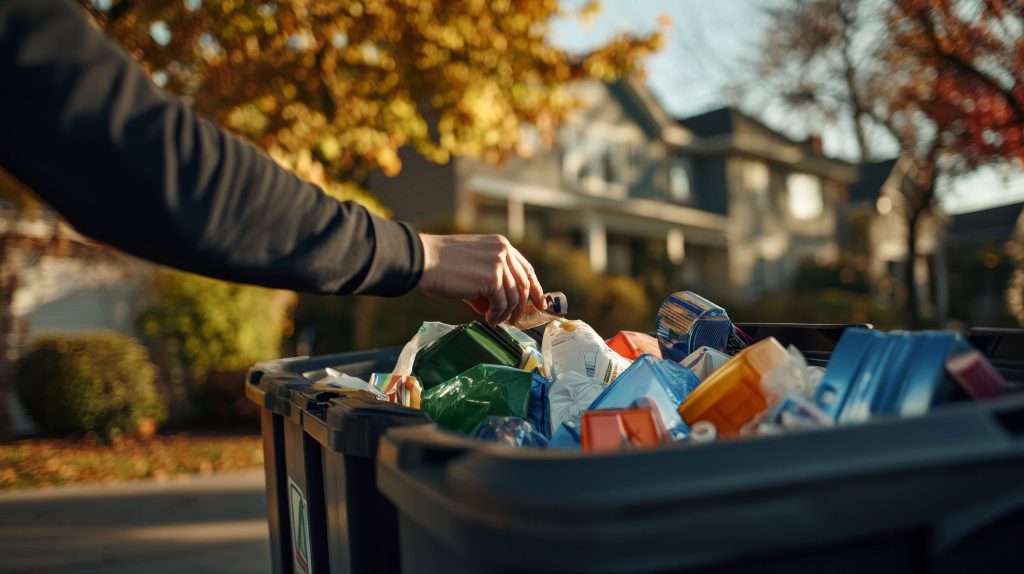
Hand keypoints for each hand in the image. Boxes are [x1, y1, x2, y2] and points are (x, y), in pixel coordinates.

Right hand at [416, 233, 544, 324]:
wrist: (422, 260)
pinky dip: (497, 315)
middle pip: (524, 284)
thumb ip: (488, 282)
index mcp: (500, 244)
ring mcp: (499, 264)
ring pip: (514, 296)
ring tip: (497, 321)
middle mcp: (503, 251)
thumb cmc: (440, 265)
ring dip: (506, 313)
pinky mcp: (492, 278)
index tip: (539, 303)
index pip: (525, 268)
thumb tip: (498, 307)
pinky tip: (489, 318)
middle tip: (516, 320)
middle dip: (523, 305)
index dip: (535, 287)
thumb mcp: (472, 267)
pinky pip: (502, 304)